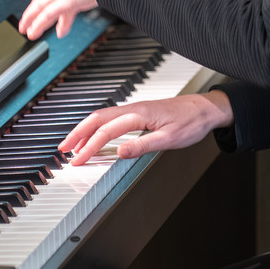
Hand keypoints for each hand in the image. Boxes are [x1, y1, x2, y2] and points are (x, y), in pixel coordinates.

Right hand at [59, 91, 233, 164]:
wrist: (206, 109)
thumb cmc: (191, 122)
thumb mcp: (169, 139)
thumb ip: (143, 146)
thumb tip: (119, 153)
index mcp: (139, 114)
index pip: (106, 131)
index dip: (89, 146)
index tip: (77, 160)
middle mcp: (134, 108)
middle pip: (97, 118)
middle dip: (77, 134)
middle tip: (63, 149)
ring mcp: (135, 109)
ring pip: (102, 116)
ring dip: (85, 130)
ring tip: (74, 145)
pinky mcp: (139, 112)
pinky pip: (111, 117)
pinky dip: (98, 127)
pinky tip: (95, 136)